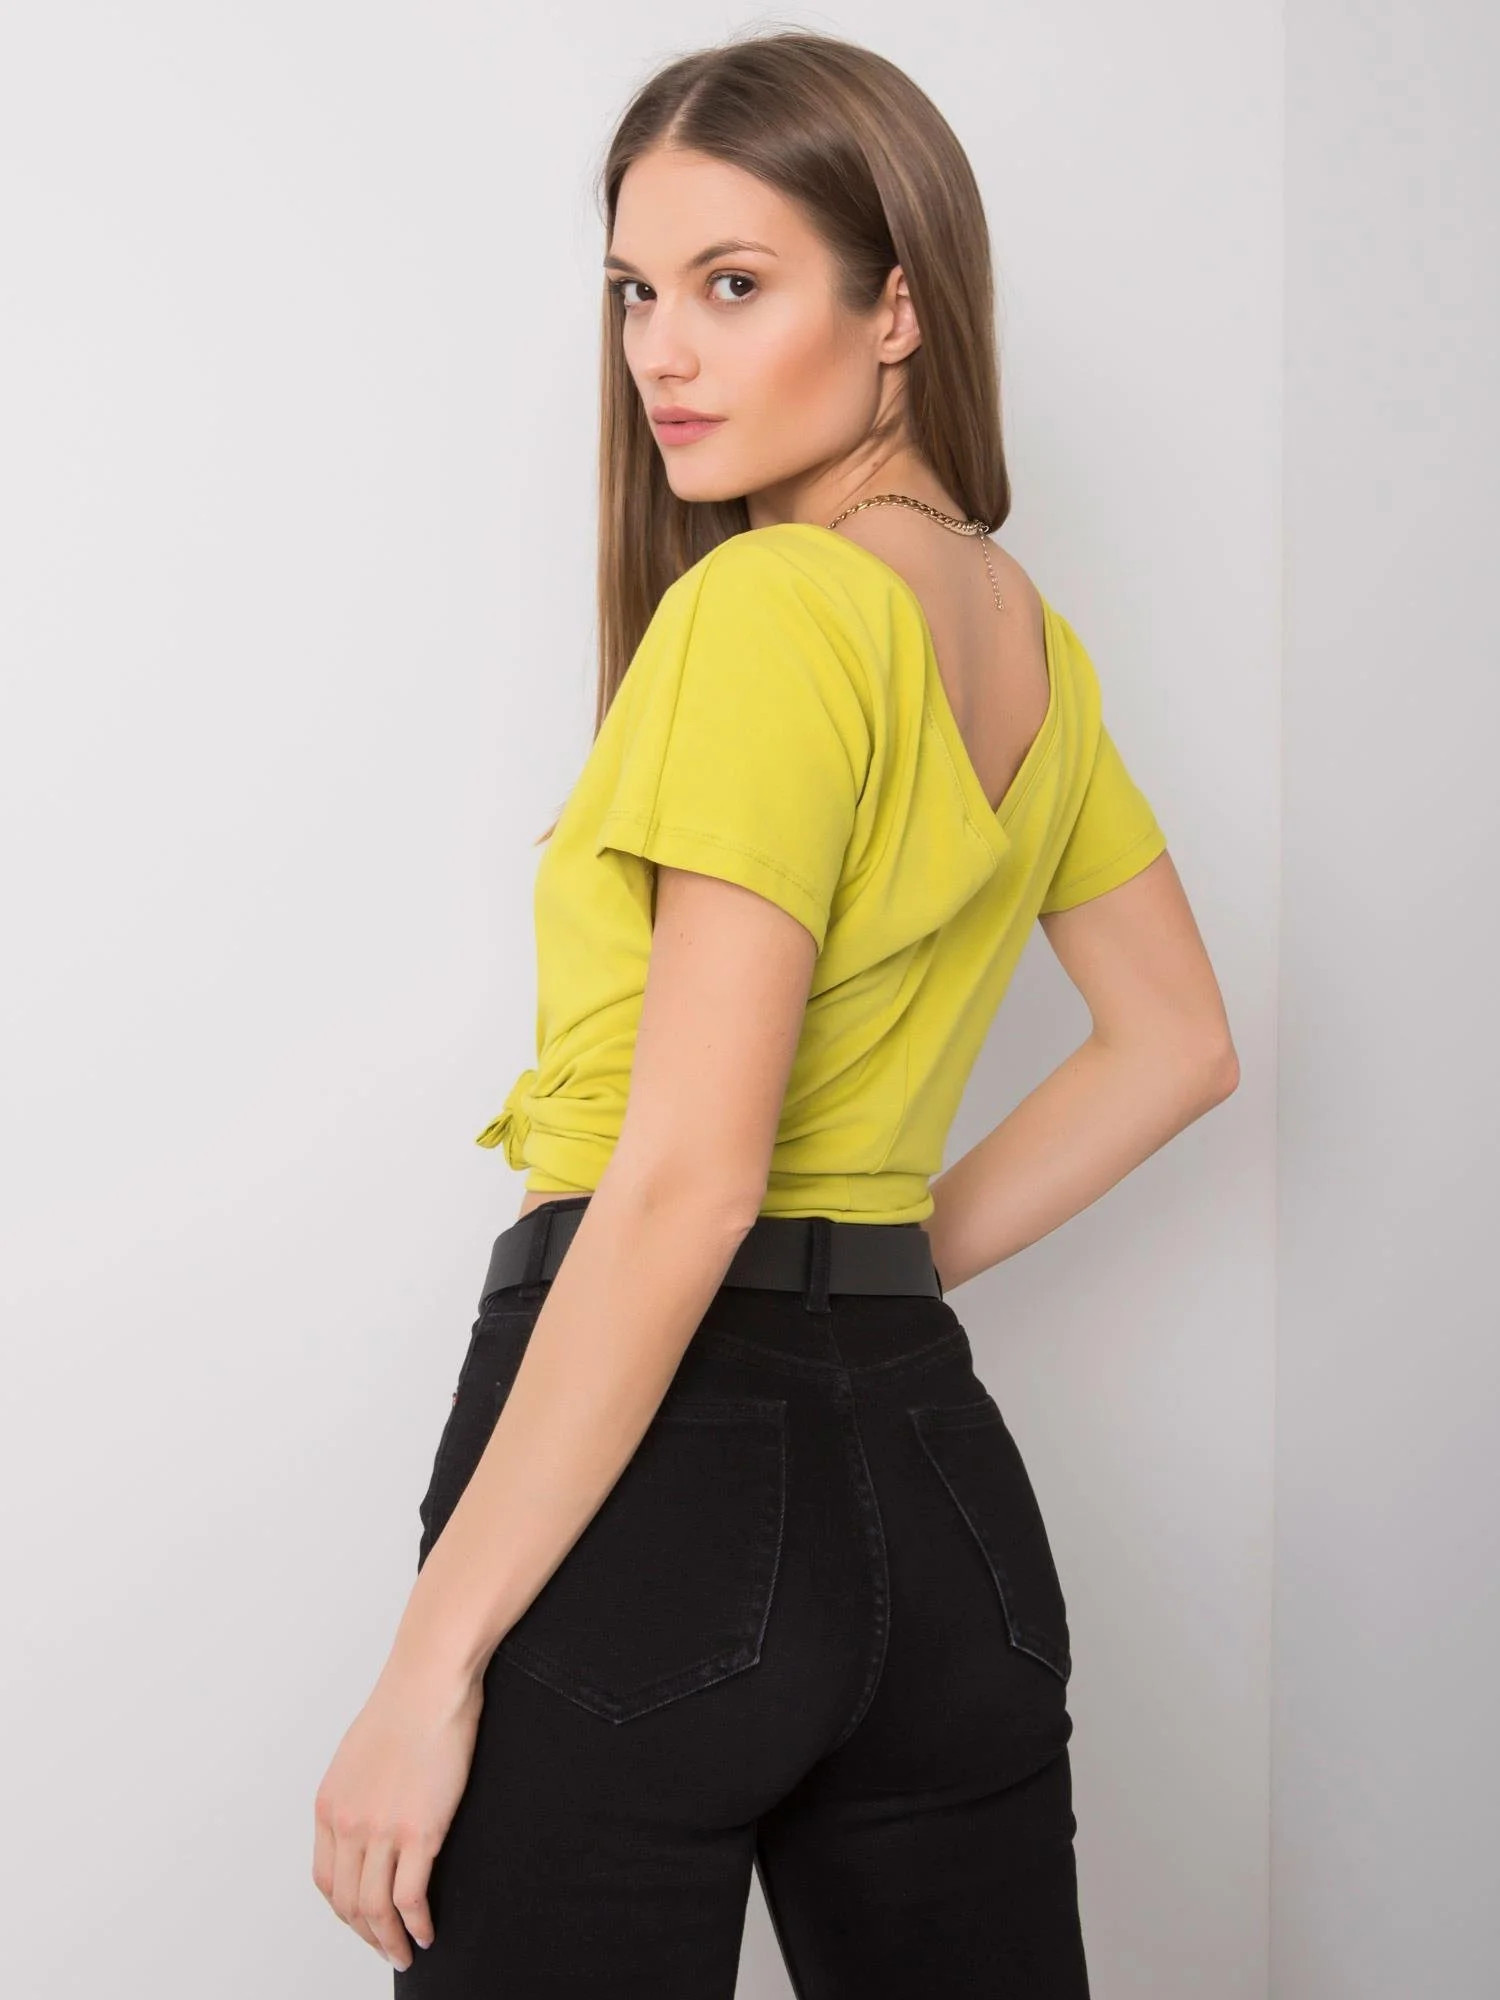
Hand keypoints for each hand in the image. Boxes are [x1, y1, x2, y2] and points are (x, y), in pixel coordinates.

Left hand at [312, 1654, 483, 1971]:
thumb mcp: (360, 1755)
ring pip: (376, 1909)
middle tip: (388, 1949)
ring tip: (406, 1953)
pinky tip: (426, 1932)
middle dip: (367, 1935)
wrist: (430, 1680)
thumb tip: (373, 1819)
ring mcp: (382, 1830)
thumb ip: (359, 1793)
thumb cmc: (406, 1704)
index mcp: (329, 1806)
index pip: (326, 1881)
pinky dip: (416, 1924)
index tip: (364, 1922)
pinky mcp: (420, 1830)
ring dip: (390, 1941)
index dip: (345, 1911)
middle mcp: (347, 1824)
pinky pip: (411, 1897)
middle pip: (348, 1903)